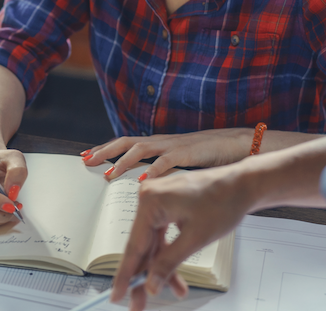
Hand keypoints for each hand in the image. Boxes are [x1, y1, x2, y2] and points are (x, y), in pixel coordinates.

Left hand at [82, 129, 251, 179]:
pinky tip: (143, 182)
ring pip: (142, 148)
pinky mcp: (189, 153)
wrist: (239, 145)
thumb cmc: (211, 156)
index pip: (126, 143)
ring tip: (110, 174)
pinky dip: (154, 171)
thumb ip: (164, 170)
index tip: (87, 156)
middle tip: (87, 161)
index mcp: (160, 144)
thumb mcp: (182, 163)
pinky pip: (168, 161)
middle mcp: (163, 142)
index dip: (106, 149)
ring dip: (124, 161)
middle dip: (105, 151)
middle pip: (127, 142)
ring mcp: (175, 146)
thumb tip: (146, 183)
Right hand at [111, 163, 255, 310]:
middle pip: (142, 246)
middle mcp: (148, 198)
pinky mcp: (166, 204)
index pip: (134, 246)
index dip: (125, 275)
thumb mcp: (195, 239)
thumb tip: (151, 284)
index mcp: (150, 201)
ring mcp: (157, 200)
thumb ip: (169, 263)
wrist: (242, 184)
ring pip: (153, 243)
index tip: (117, 296)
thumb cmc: (223, 202)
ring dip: (162, 268)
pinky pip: (162, 234)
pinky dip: (169, 253)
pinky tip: (176, 274)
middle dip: (145, 276)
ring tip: (175, 290)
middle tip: (139, 304)